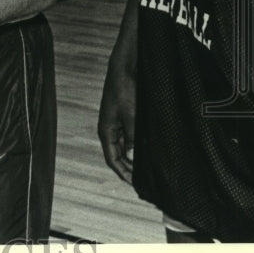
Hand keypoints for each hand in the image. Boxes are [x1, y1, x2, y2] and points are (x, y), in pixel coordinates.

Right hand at [97, 60, 135, 183]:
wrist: (124, 68)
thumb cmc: (124, 89)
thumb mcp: (131, 115)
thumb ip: (132, 137)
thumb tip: (135, 156)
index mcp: (106, 130)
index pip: (112, 159)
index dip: (123, 172)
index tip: (135, 184)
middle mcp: (109, 129)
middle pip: (117, 155)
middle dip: (128, 168)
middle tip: (144, 180)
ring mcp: (116, 123)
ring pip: (124, 147)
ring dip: (133, 158)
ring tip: (147, 169)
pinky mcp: (124, 117)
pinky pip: (129, 137)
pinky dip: (136, 146)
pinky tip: (147, 151)